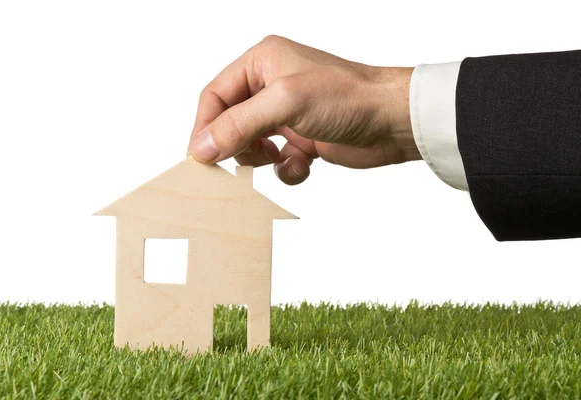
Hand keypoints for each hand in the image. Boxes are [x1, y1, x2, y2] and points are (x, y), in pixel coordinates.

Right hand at [188, 35, 420, 184]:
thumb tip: (201, 147)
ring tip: (276, 158)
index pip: (215, 96)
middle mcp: (271, 86)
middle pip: (230, 122)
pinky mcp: (304, 138)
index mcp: (262, 63)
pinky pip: (278, 160)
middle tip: (234, 166)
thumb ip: (238, 124)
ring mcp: (288, 114)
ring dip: (260, 159)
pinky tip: (302, 164)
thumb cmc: (347, 97)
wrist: (393, 121)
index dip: (204, 127)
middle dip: (233, 146)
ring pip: (252, 144)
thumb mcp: (285, 104)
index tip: (200, 158)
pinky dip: (285, 169)